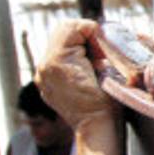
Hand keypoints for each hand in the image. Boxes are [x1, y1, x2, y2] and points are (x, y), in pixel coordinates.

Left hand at [35, 20, 118, 134]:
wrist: (97, 127)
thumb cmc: (109, 102)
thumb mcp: (110, 69)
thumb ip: (100, 48)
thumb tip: (101, 36)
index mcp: (59, 61)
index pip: (74, 27)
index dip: (94, 33)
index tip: (105, 51)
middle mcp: (45, 66)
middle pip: (63, 31)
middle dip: (84, 37)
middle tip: (100, 53)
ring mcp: (43, 75)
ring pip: (59, 44)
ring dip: (79, 47)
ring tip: (93, 63)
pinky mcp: (45, 83)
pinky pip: (56, 59)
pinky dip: (71, 59)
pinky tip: (84, 72)